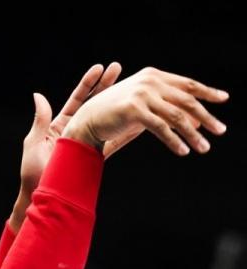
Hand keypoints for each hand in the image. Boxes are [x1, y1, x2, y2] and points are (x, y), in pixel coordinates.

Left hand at [20, 62, 121, 192]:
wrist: (43, 198)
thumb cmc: (32, 173)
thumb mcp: (34, 143)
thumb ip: (40, 120)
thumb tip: (38, 94)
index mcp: (60, 125)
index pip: (78, 100)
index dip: (89, 84)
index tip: (100, 68)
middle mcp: (76, 131)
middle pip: (94, 104)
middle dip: (107, 86)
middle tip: (120, 69)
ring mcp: (86, 144)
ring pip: (105, 120)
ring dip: (119, 105)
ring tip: (134, 89)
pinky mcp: (93, 158)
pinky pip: (112, 142)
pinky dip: (124, 131)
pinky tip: (137, 120)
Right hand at [61, 66, 227, 157]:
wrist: (85, 122)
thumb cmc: (113, 118)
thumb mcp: (144, 112)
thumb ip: (167, 113)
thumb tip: (195, 121)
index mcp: (153, 77)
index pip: (186, 84)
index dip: (205, 91)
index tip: (223, 99)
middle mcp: (150, 81)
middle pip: (186, 100)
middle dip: (205, 115)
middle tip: (220, 130)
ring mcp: (142, 94)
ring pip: (176, 116)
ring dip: (192, 133)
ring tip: (204, 147)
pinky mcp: (134, 110)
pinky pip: (160, 128)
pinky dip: (173, 141)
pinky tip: (182, 151)